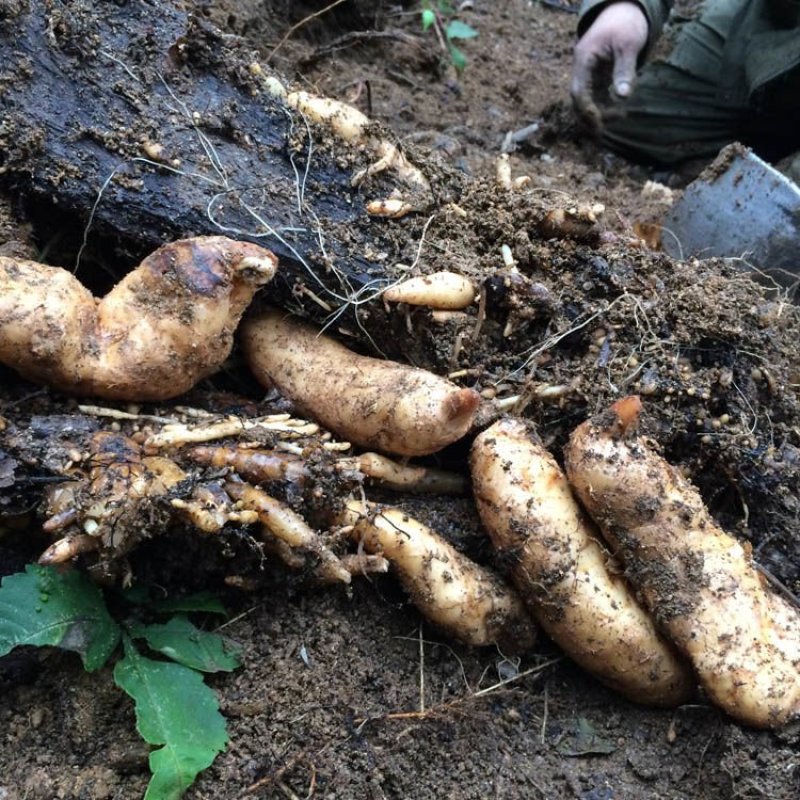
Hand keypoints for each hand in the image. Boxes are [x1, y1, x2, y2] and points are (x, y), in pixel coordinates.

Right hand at [570, 1, 648, 128]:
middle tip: (603, 131)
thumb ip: (624, 71)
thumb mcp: (628, 45)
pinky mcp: (597, 74)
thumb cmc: (626, 23)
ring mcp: (588, 72)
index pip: (578, 91)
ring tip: (617, 119)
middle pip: (578, 99)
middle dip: (589, 116)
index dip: (586, 110)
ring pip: (586, 99)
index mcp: (584, 59)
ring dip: (597, 112)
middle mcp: (582, 67)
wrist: (625, 8)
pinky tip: (617, 111)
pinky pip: (595, 95)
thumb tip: (622, 97)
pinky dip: (603, 105)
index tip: (599, 123)